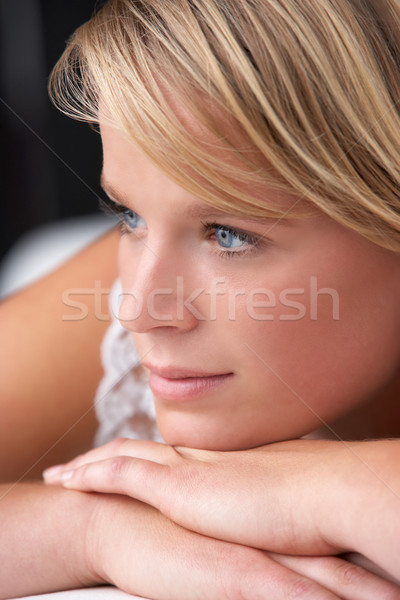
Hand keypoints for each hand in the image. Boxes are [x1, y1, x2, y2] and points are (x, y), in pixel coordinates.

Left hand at [44, 437, 399, 583]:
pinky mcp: (179, 486)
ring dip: (89, 463)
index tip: (127, 463)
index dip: (145, 458)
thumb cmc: (315, 508)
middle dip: (107, 455)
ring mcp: (188, 469)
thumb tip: (267, 523)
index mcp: (222, 467)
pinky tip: (69, 480)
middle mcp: (200, 460)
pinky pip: (120, 474)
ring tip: (64, 473)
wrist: (327, 493)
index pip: (172, 457)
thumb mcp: (282, 510)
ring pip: (122, 457)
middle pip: (141, 451)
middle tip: (80, 464)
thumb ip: (264, 511)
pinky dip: (92, 475)